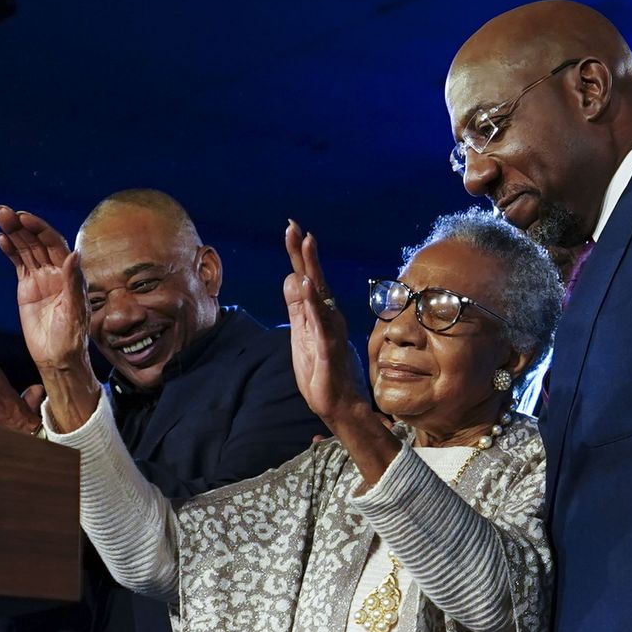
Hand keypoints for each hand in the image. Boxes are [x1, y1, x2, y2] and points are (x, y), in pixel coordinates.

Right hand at [0, 204, 94, 431]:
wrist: (58, 358)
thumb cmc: (71, 338)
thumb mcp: (74, 311)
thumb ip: (74, 282)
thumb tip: (75, 254)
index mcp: (70, 273)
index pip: (54, 243)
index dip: (39, 229)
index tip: (23, 218)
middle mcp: (56, 272)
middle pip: (37, 241)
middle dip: (20, 225)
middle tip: (1, 211)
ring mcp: (41, 278)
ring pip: (26, 249)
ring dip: (13, 232)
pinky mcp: (27, 288)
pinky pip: (18, 264)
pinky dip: (10, 250)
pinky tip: (1, 238)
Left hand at [283, 220, 369, 425]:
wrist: (339, 405)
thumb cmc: (321, 372)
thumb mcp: (302, 335)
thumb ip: (297, 308)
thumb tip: (292, 278)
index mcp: (319, 313)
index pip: (307, 278)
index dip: (299, 255)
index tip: (292, 228)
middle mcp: (328, 316)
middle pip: (314, 279)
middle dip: (304, 252)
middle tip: (294, 226)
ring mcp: (330, 331)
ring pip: (320, 295)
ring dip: (312, 269)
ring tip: (305, 244)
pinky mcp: (329, 348)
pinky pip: (320, 322)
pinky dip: (313, 303)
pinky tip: (307, 286)